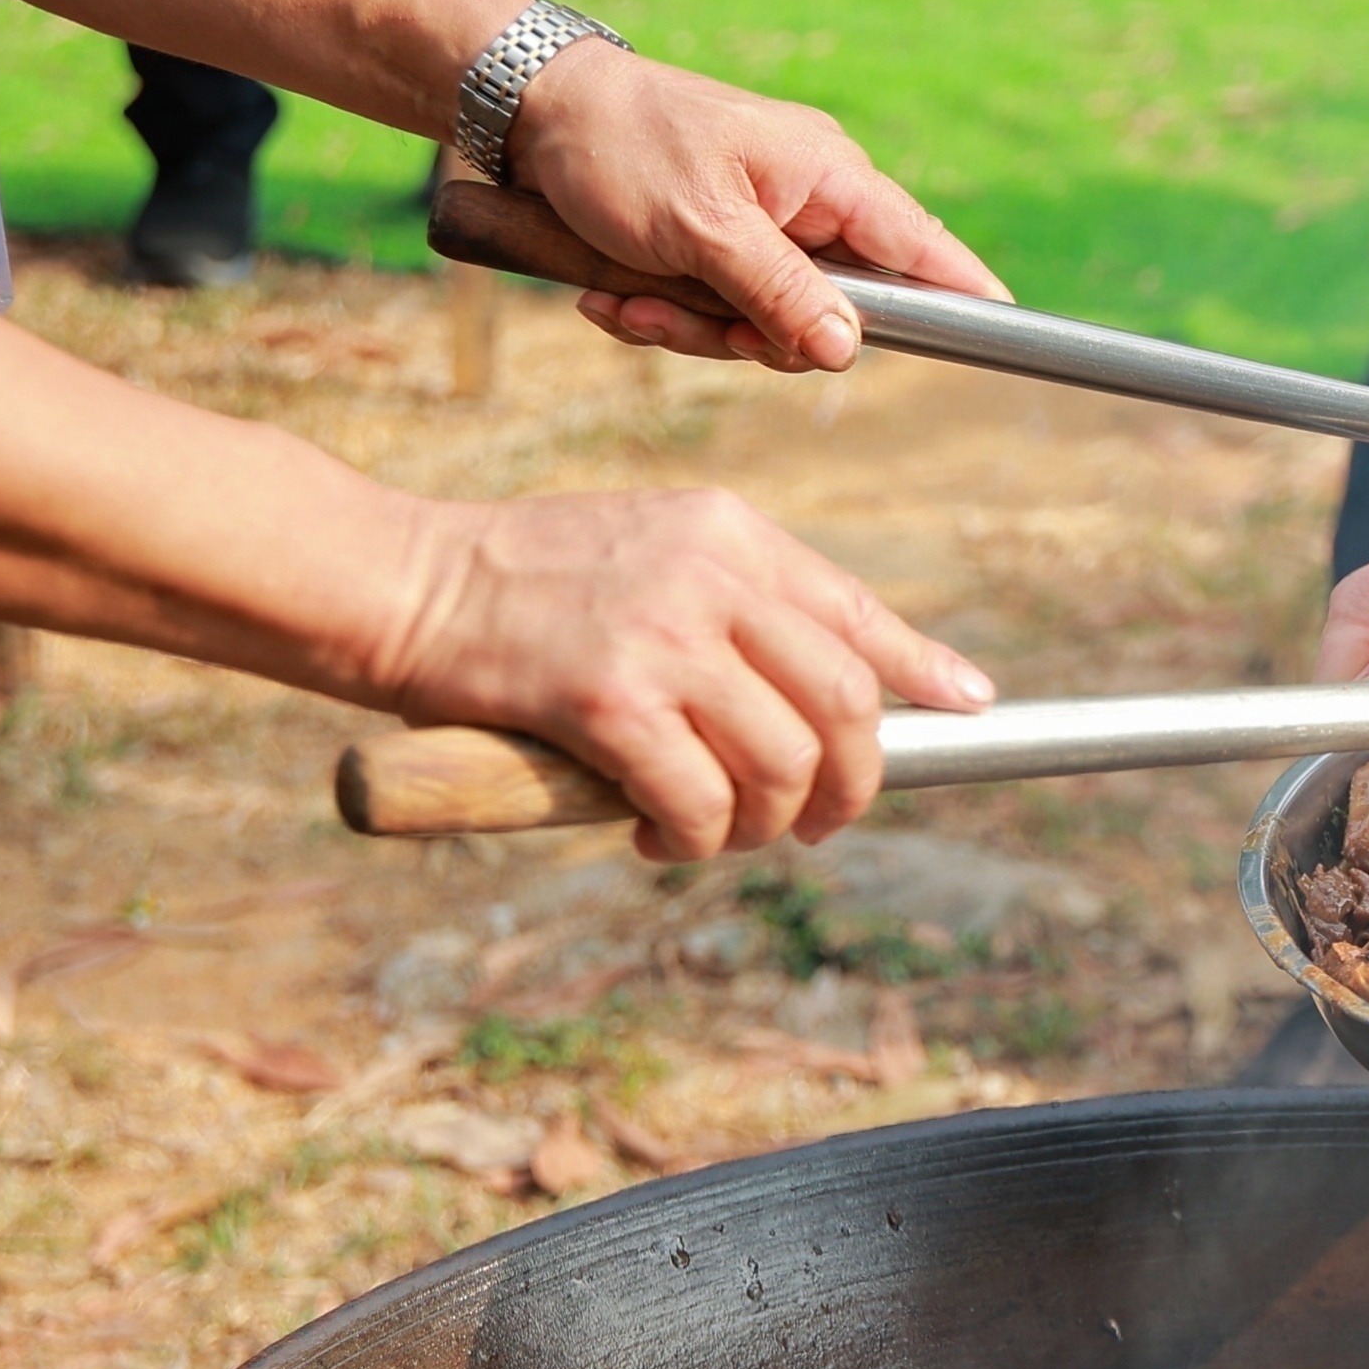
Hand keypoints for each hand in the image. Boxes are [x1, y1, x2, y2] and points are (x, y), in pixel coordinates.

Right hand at [375, 489, 995, 859]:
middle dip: (852, 783)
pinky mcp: (609, 700)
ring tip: (720, 834)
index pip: (855, 609)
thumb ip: (731, 604)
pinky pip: (701, 801)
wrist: (397, 583)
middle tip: (818, 824)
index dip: (922, 666)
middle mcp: (711, 574)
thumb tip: (819, 687)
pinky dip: (696, 839)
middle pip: (844, 702)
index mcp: (728, 530)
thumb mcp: (647, 552)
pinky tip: (660, 837)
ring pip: (783, 765)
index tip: (971, 702)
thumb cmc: (516, 586)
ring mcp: (663, 635)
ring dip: (765, 825)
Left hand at [511, 41, 1011, 374]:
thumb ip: (780, 293)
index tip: (1009, 326)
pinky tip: (611, 295)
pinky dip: (661, 311)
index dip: (965, 292)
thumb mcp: (701, 228)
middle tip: (680, 316)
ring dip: (689, 326)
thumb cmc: (621, 146)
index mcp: (827, 177)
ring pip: (762, 322)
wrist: (531, 110)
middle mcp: (806, 202)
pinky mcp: (716, 243)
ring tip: (626, 300)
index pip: (921, 246)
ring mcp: (761, 225)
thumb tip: (849, 350)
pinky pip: (714, 310)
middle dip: (747, 334)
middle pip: (830, 312)